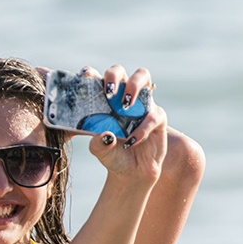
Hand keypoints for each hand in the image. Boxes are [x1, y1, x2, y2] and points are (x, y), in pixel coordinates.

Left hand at [80, 65, 166, 181]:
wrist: (131, 172)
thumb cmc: (112, 155)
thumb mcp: (100, 151)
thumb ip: (98, 144)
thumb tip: (105, 135)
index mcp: (104, 101)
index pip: (96, 80)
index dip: (90, 74)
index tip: (85, 76)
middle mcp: (122, 97)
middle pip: (119, 71)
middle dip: (114, 76)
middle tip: (109, 91)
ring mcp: (141, 104)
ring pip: (142, 78)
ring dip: (133, 85)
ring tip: (126, 104)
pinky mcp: (157, 117)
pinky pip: (152, 114)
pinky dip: (142, 128)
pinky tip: (132, 140)